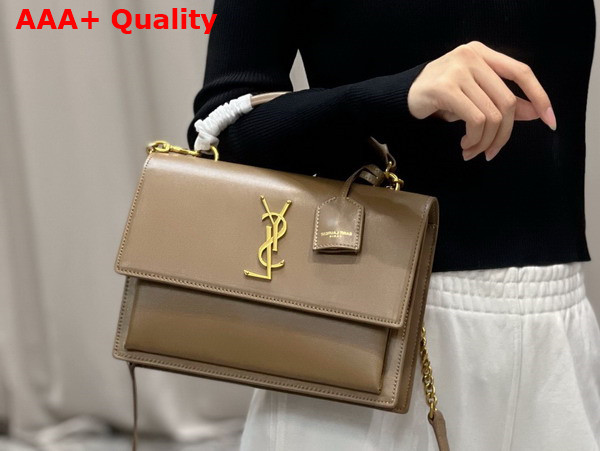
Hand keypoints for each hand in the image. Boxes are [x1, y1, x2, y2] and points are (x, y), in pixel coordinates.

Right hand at [407, 41, 555, 160]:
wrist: (402, 97)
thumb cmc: (439, 96)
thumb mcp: (474, 95)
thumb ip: (501, 100)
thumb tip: (534, 111)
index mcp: (483, 53)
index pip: (521, 72)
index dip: (539, 96)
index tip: (550, 121)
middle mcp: (472, 57)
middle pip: (507, 101)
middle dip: (503, 134)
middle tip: (491, 153)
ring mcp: (458, 70)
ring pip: (491, 115)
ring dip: (484, 141)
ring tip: (472, 151)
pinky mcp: (445, 88)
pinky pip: (475, 120)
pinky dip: (474, 138)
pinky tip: (464, 145)